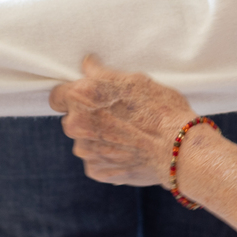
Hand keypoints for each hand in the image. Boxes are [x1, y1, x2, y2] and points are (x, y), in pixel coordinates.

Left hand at [49, 56, 197, 186]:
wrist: (178, 149)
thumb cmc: (161, 109)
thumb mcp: (135, 80)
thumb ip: (102, 74)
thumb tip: (87, 65)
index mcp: (81, 96)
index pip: (57, 95)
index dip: (71, 96)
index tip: (85, 98)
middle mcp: (76, 124)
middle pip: (71, 119)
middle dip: (87, 118)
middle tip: (114, 116)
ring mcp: (85, 150)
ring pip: (84, 141)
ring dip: (97, 138)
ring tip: (125, 136)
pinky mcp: (96, 170)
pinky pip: (96, 160)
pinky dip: (108, 157)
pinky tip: (128, 151)